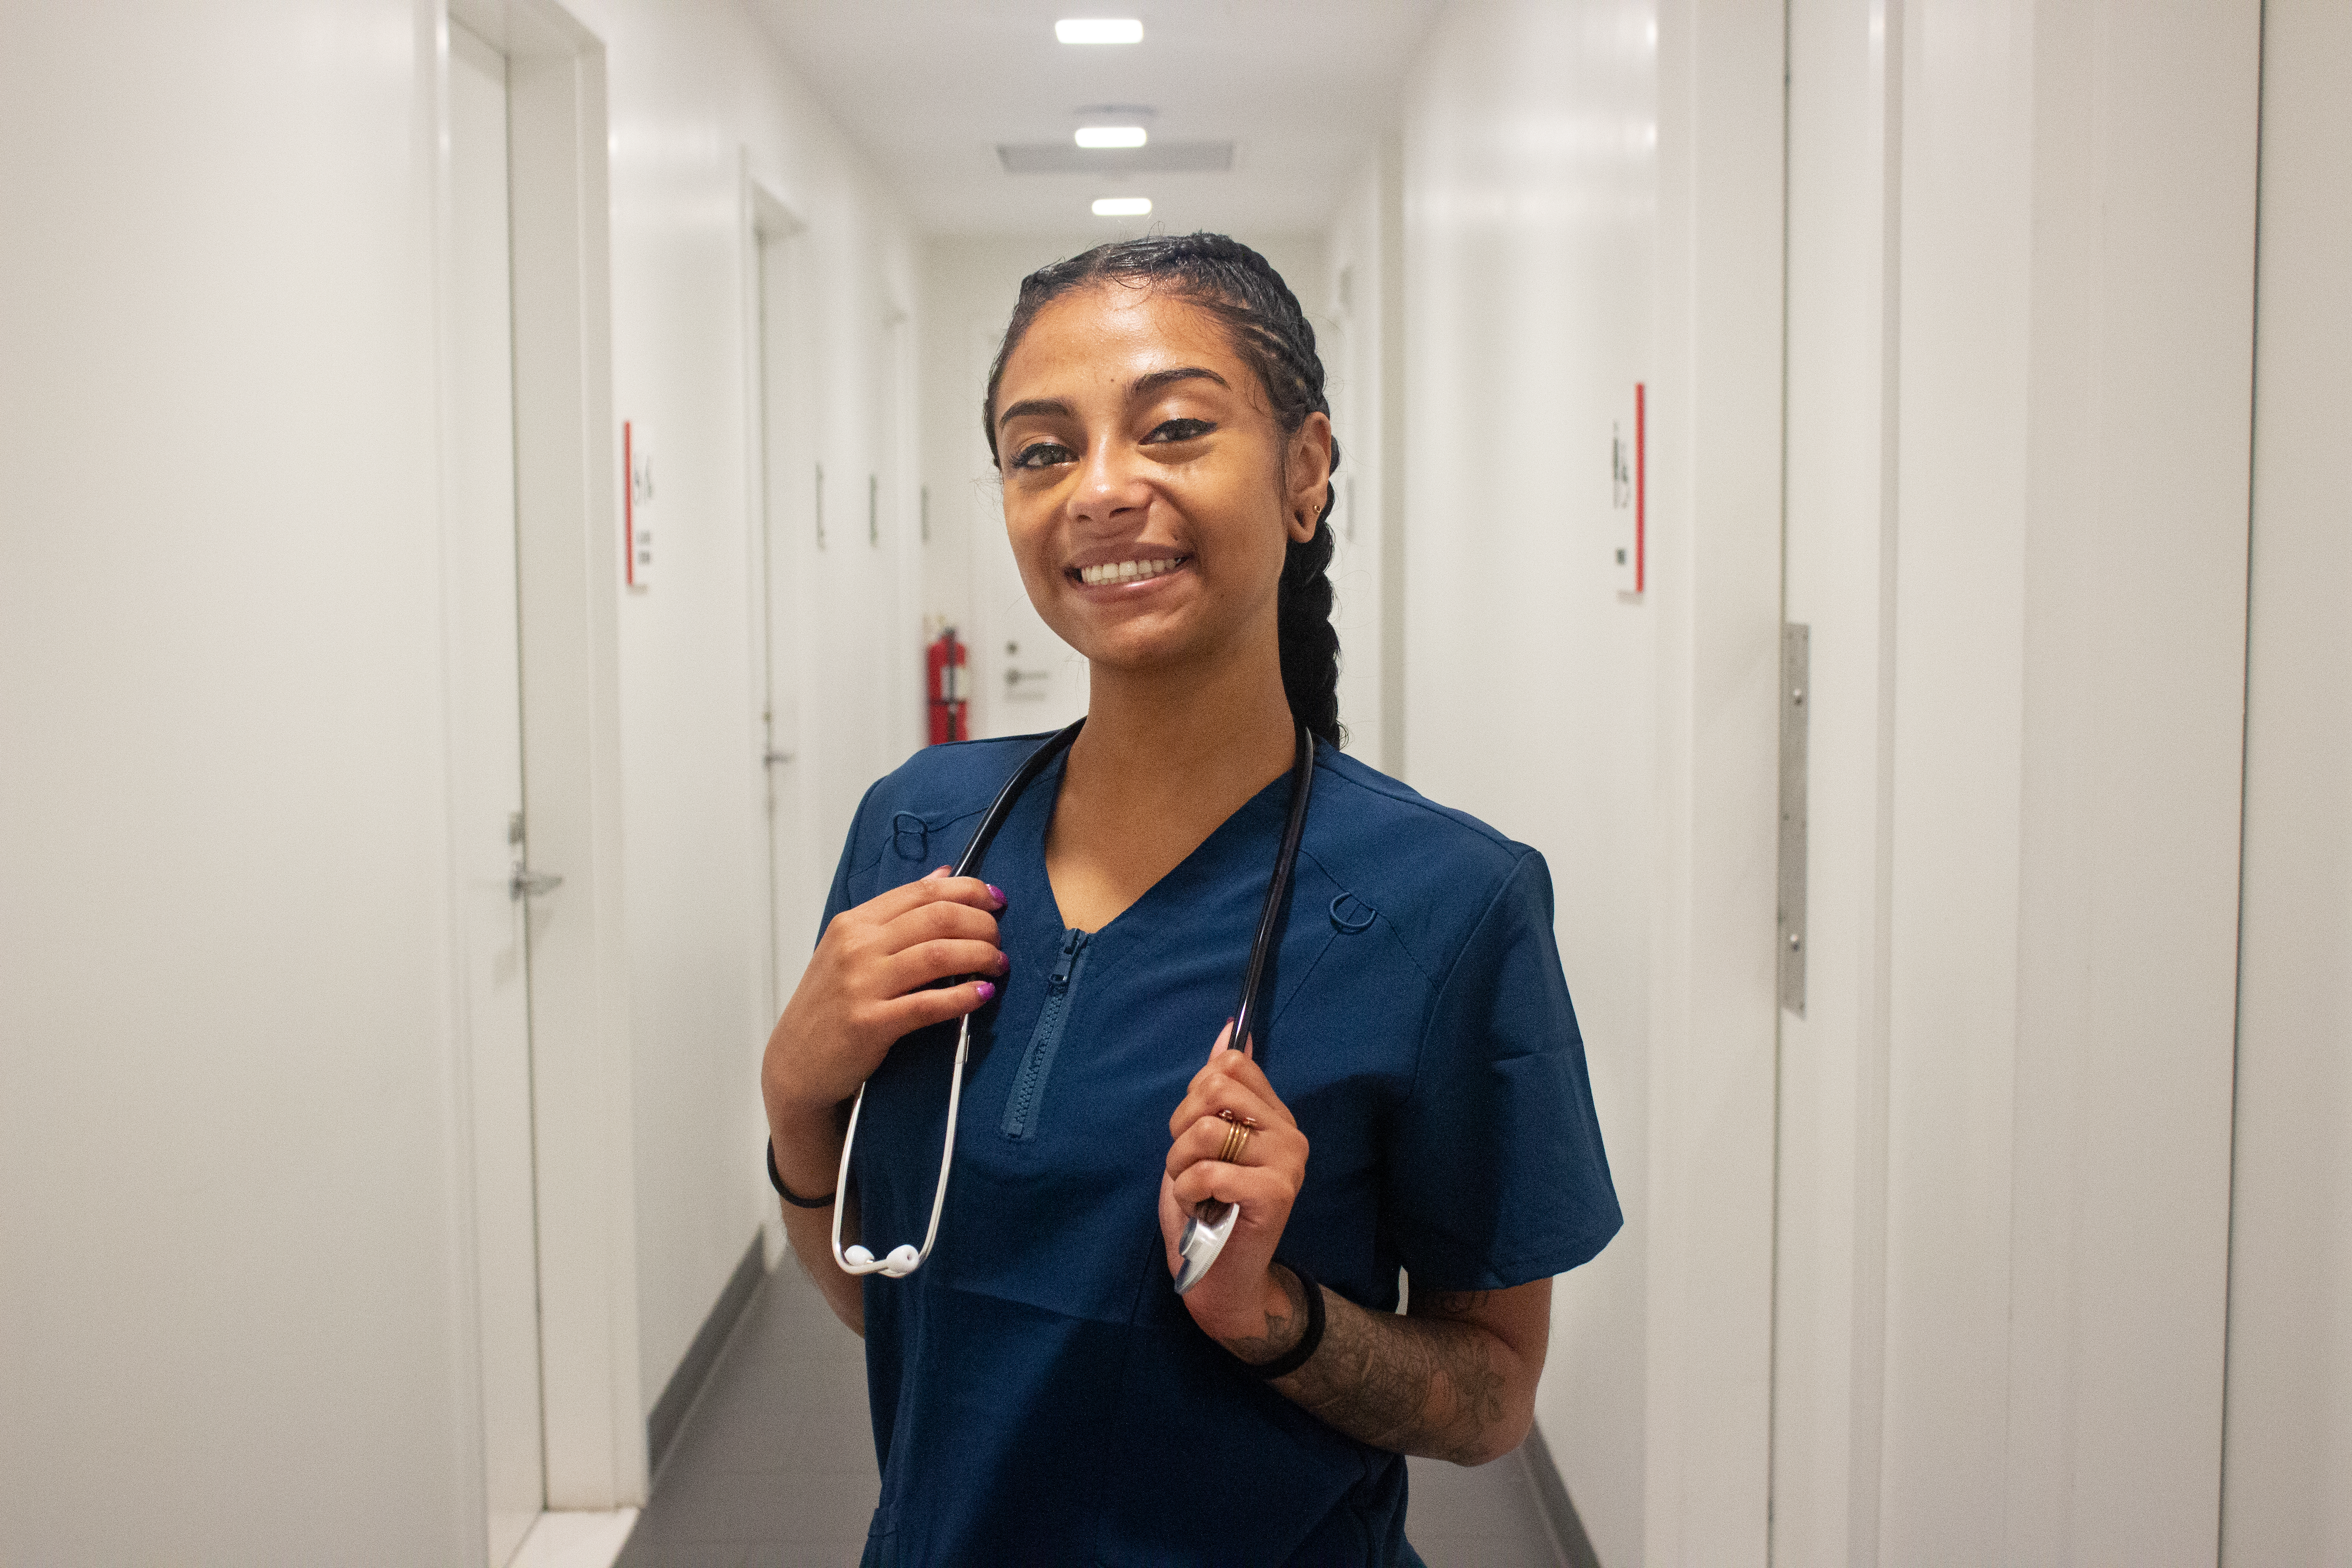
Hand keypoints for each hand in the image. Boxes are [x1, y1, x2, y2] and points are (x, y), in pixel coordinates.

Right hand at [761, 867, 1007, 1122]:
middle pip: (937, 918)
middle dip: (981, 924)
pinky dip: (963, 996)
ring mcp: (861, 984)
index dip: (968, 891)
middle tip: (998, 939)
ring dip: (980, 956)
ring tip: (997, 965)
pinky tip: (982, 994)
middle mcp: (856, 947)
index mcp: (853, 923)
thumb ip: (896, 912)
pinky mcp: (870, 1023)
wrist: (796, 1064)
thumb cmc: (829, 1006)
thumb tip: (943, 874)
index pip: (922, 892)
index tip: (996, 899)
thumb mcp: (850, 949)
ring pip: (939, 954)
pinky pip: (929, 1004)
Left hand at [1158, 1022, 1311, 1348]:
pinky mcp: (1276, 1194)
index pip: (1230, 1064)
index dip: (1195, 1094)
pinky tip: (1199, 1209)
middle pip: (1215, 1088)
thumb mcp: (1203, 1141)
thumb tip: (1230, 1028)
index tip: (1195, 1133)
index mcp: (1275, 1115)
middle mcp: (1290, 1133)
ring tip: (1194, 1190)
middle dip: (1181, 1127)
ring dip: (1179, 1164)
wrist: (1221, 1281)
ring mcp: (1288, 1163)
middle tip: (1190, 1166)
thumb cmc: (1206, 1211)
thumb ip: (1220, 1088)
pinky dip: (1185, 1191)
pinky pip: (1207, 1171)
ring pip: (1207, 1129)